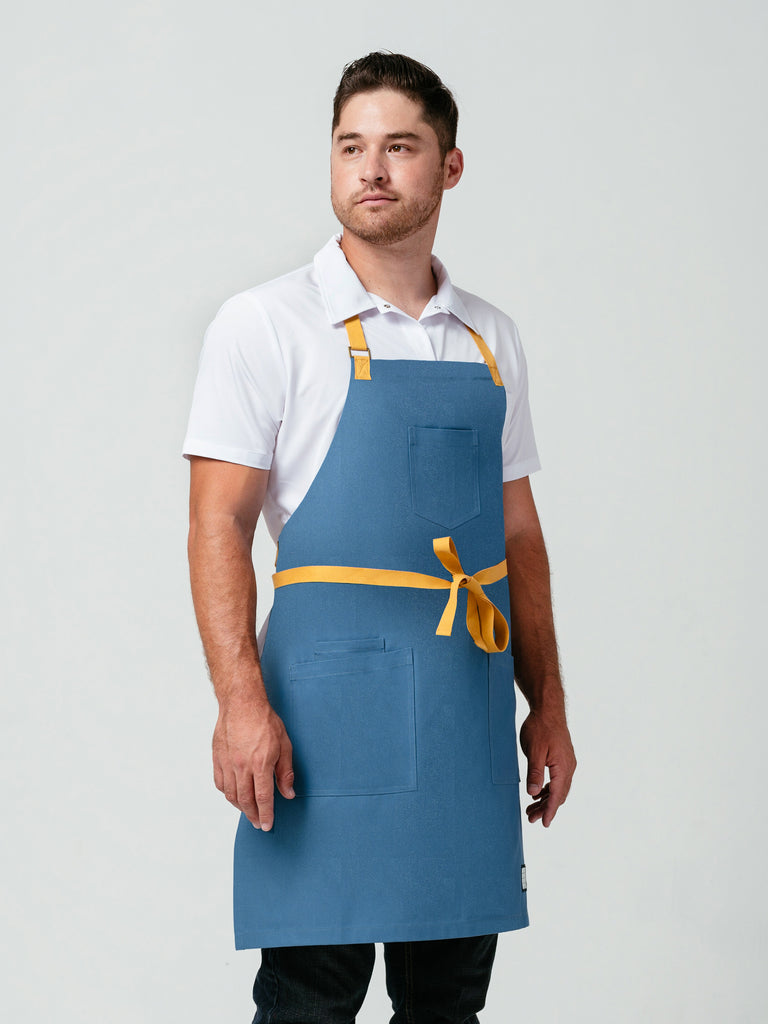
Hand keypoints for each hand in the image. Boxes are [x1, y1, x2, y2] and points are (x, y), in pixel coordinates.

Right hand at [212, 699, 294, 830]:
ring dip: (240, 807)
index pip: (263, 798)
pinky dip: (227, 794)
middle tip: (259, 824)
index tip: (268, 825)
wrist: (242, 703)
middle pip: (246, 801)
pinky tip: (234, 796)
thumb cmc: (265, 721)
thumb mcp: (284, 745)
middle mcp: (242, 767)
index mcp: (261, 764)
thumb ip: (286, 772)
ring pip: (231, 795)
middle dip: (253, 816)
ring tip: (249, 812)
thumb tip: (288, 793)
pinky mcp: (218, 758)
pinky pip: (220, 783)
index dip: (266, 815)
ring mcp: (228, 763)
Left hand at [519, 708, 575, 826]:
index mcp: (563, 767)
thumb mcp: (534, 751)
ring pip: (558, 788)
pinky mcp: (563, 759)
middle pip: (559, 794)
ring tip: (531, 809)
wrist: (548, 709)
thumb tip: (533, 794)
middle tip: (530, 818)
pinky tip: (538, 793)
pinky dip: (548, 789)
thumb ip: (535, 773)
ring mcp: (567, 763)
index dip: (550, 811)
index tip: (544, 824)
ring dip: (546, 799)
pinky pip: (558, 779)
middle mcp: (569, 767)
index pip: (557, 795)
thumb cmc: (539, 727)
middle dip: (546, 808)